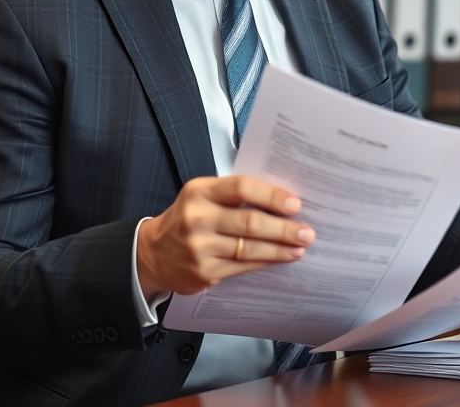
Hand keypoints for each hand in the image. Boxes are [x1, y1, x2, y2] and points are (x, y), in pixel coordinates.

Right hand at [136, 176, 315, 296]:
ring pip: (250, 248)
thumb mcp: (203, 196)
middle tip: (306, 232)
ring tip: (300, 247)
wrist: (153, 253)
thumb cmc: (188, 218)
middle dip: (283, 228)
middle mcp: (197, 218)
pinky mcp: (204, 272)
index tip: (294, 204)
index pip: (241, 188)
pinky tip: (280, 258)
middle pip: (250, 222)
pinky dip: (265, 261)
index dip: (271, 196)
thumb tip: (281, 200)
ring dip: (280, 248)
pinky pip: (243, 266)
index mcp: (200, 192)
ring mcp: (199, 248)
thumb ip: (234, 195)